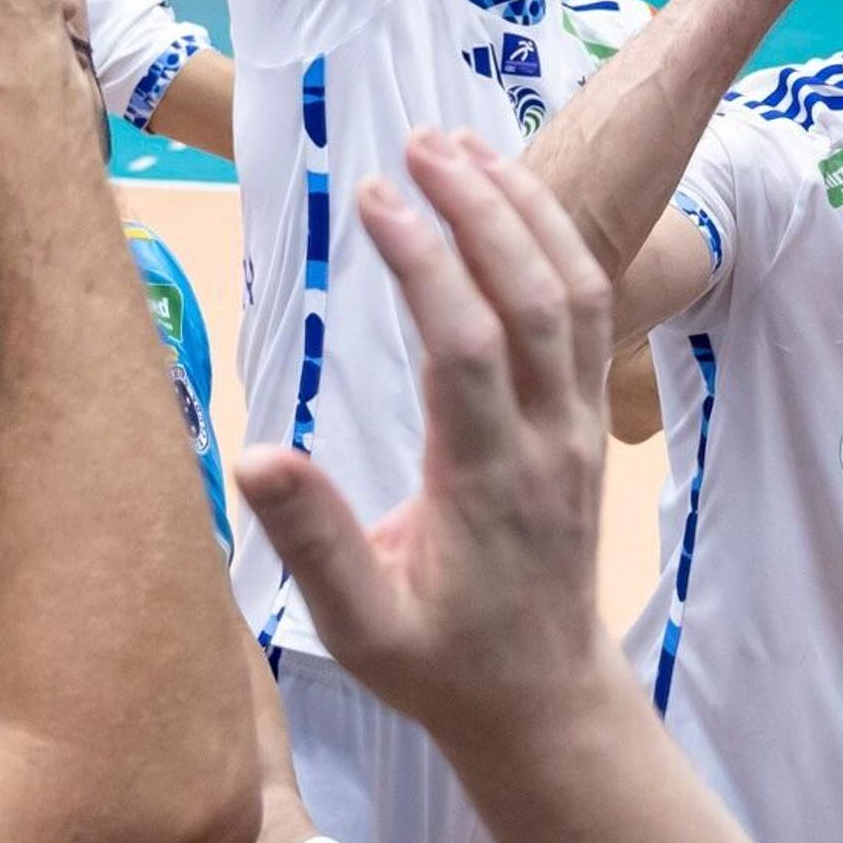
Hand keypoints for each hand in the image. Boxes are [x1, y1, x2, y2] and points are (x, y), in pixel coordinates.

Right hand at [235, 129, 620, 743]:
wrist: (544, 701)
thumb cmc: (442, 665)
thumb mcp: (361, 626)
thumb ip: (315, 541)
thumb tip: (253, 456)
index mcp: (489, 482)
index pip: (466, 347)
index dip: (426, 263)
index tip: (374, 195)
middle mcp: (550, 440)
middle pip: (535, 297)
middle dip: (481, 208)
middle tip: (416, 142)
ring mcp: (580, 425)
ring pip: (577, 292)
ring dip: (524, 211)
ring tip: (460, 146)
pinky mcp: (587, 418)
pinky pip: (588, 310)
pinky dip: (552, 241)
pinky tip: (507, 198)